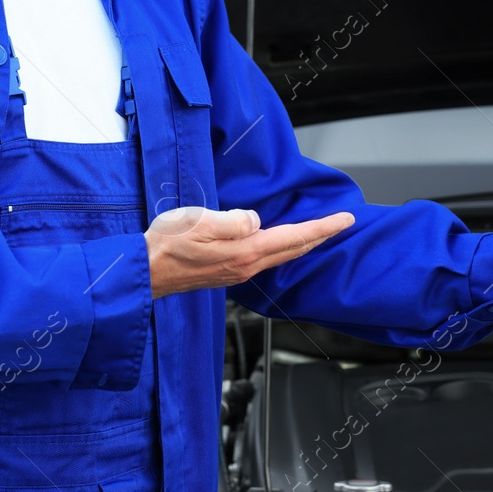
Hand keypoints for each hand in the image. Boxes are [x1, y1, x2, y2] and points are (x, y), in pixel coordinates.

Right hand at [143, 206, 354, 298]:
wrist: (146, 272)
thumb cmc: (167, 244)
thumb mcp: (200, 222)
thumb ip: (233, 221)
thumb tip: (257, 219)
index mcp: (246, 251)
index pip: (295, 237)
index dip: (324, 228)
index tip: (347, 219)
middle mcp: (247, 265)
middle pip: (295, 250)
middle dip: (322, 236)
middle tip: (343, 224)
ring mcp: (238, 272)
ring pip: (283, 256)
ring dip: (305, 244)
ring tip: (320, 233)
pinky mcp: (228, 272)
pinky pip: (267, 259)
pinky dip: (285, 249)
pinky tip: (282, 244)